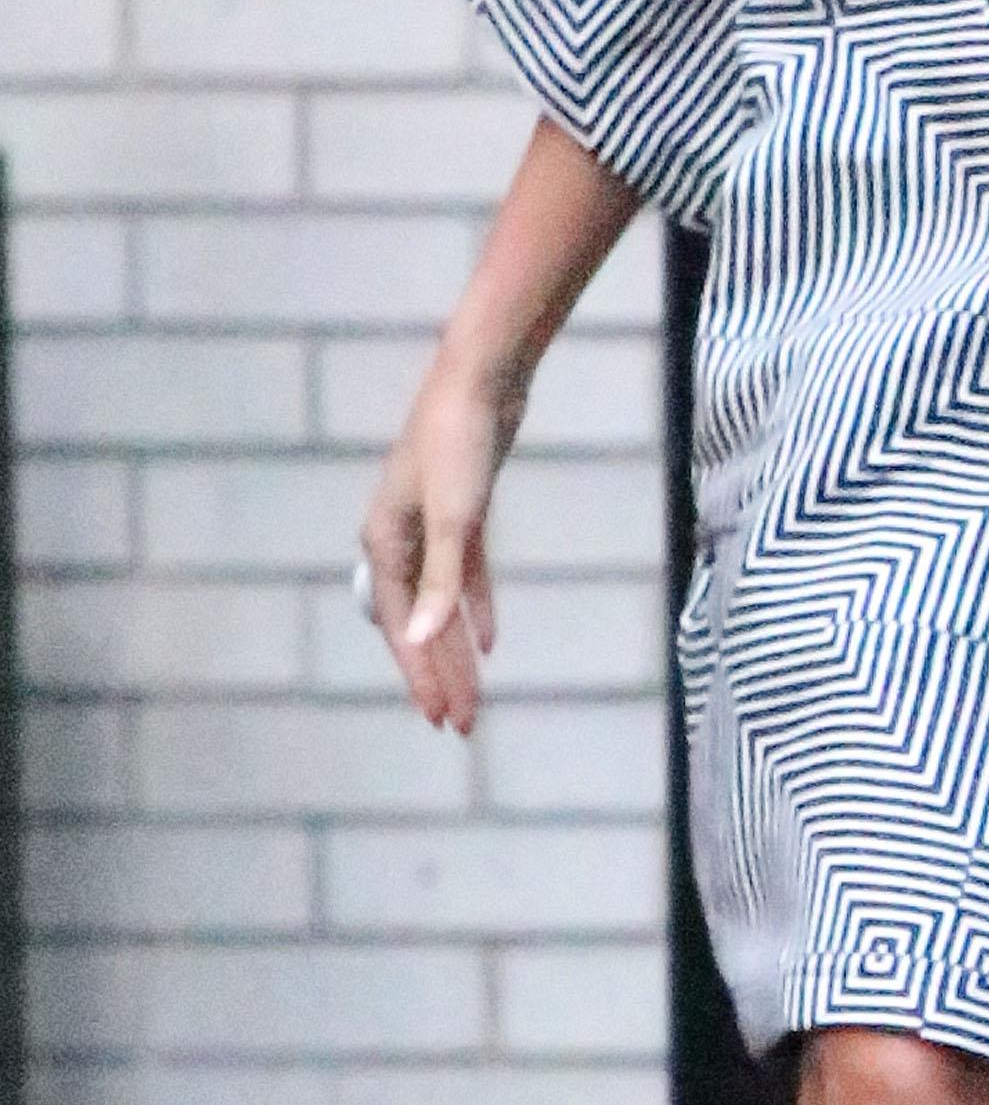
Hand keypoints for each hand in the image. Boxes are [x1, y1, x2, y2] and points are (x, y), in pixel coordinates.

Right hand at [360, 349, 522, 734]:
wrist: (482, 379)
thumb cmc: (460, 442)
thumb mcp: (455, 519)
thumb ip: (440, 582)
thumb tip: (421, 640)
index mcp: (383, 543)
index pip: (399, 626)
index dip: (420, 674)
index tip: (440, 717)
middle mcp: (399, 540)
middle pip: (418, 623)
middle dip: (438, 674)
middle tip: (460, 724)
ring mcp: (429, 526)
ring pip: (441, 604)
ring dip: (456, 649)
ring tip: (471, 695)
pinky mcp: (461, 513)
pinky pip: (463, 575)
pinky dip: (475, 607)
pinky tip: (489, 642)